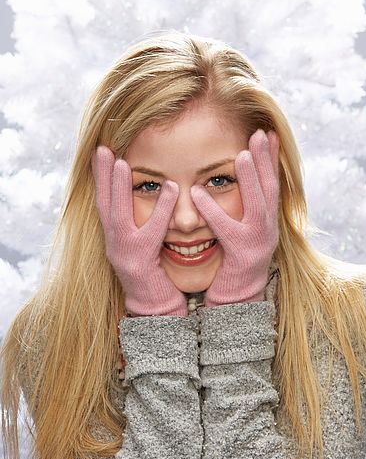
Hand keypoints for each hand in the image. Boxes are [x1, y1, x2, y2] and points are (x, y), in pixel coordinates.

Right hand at [92, 146, 187, 316]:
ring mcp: (124, 255)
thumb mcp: (145, 247)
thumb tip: (148, 197)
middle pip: (104, 205)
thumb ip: (143, 225)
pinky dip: (160, 211)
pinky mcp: (140, 265)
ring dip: (119, 188)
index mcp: (116, 239)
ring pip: (118, 217)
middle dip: (102, 176)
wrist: (157, 310)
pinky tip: (171, 189)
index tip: (101, 152)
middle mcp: (114, 245)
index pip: (105, 203)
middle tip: (101, 148)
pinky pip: (151, 234)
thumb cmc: (155, 276)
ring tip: (123, 162)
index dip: (102, 178)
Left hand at [190, 128, 279, 305]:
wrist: (237, 300)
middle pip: (271, 189)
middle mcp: (267, 230)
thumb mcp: (242, 231)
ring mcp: (258, 244)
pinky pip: (228, 232)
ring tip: (241, 156)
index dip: (270, 158)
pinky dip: (213, 213)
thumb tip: (240, 181)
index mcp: (266, 221)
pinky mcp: (242, 258)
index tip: (267, 131)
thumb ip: (242, 208)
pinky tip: (198, 195)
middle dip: (266, 160)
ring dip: (251, 180)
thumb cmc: (235, 262)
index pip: (271, 184)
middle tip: (260, 132)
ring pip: (258, 208)